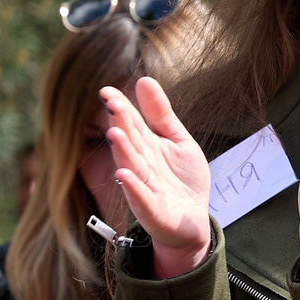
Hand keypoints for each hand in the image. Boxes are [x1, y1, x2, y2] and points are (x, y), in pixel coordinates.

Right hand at [102, 78, 211, 279]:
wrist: (192, 220)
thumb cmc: (181, 179)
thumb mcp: (177, 140)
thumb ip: (161, 114)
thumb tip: (144, 79)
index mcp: (146, 146)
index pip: (131, 123)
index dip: (121, 107)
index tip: (107, 90)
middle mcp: (140, 165)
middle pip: (130, 142)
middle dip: (120, 123)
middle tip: (111, 103)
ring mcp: (144, 188)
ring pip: (131, 167)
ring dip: (122, 152)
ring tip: (115, 134)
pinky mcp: (152, 211)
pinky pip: (141, 198)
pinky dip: (133, 188)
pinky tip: (123, 175)